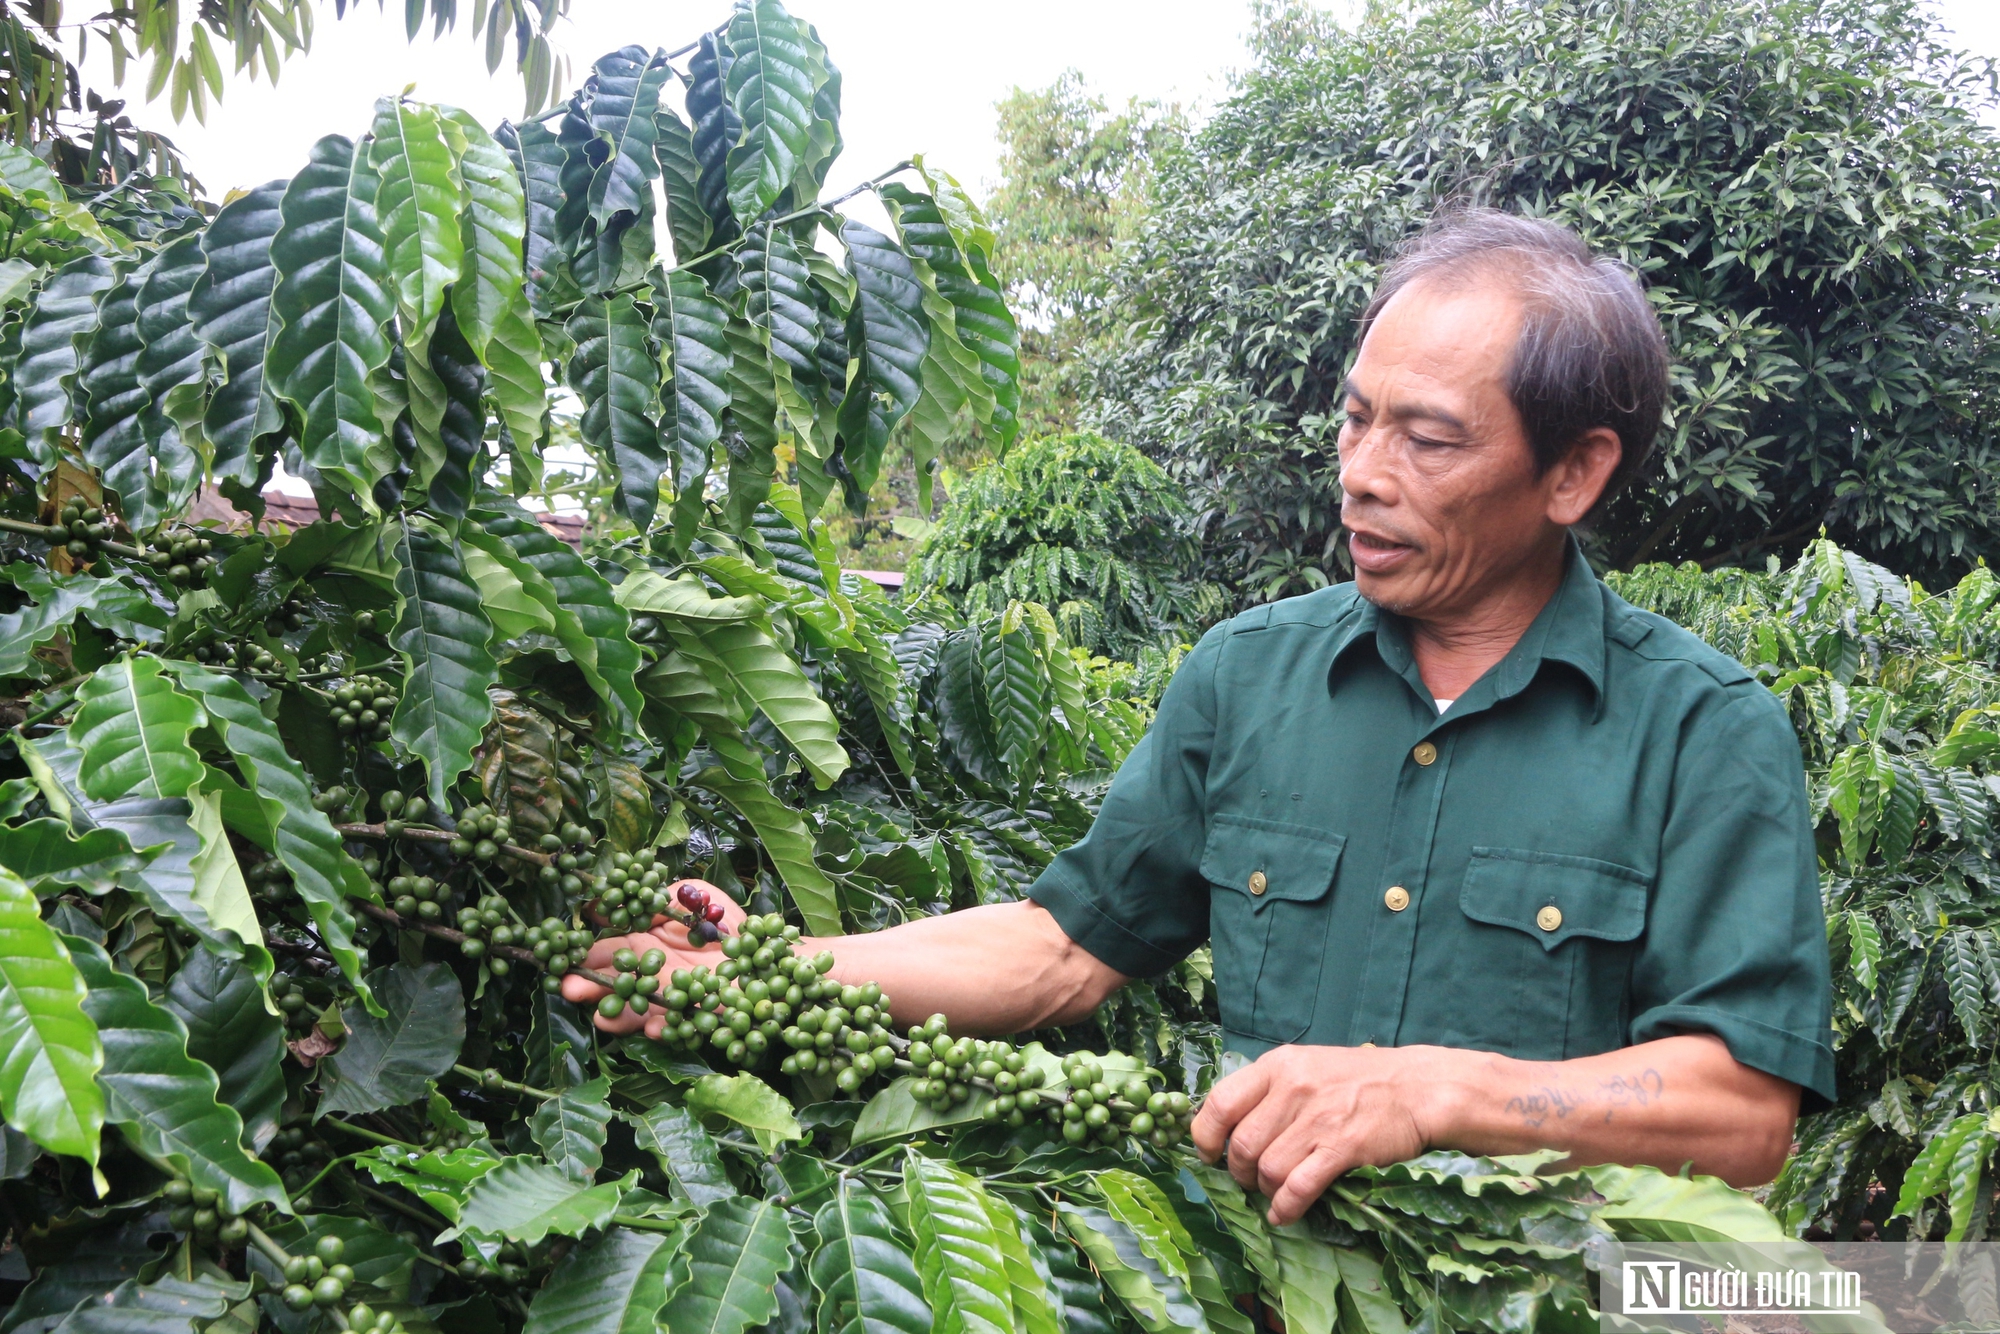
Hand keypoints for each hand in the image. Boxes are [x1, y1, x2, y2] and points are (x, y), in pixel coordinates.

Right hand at [558, 879, 746, 1034]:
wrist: (767, 951)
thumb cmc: (727, 921)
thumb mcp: (694, 896)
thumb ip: (658, 898)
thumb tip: (608, 903)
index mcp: (648, 944)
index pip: (614, 951)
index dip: (591, 956)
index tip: (567, 959)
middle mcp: (654, 974)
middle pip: (619, 984)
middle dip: (594, 987)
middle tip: (570, 988)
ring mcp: (672, 1000)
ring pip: (639, 1011)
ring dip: (619, 1015)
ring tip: (601, 1016)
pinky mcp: (695, 1019)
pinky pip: (677, 1028)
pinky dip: (665, 1029)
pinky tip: (653, 1028)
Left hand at [1191, 1044, 1432, 1225]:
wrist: (1420, 1088)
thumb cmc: (1360, 1080)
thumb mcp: (1308, 1067)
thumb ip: (1270, 1091)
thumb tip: (1229, 1128)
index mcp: (1278, 1066)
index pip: (1220, 1102)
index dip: (1206, 1136)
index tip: (1209, 1155)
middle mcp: (1293, 1089)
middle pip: (1241, 1145)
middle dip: (1239, 1173)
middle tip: (1250, 1180)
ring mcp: (1318, 1119)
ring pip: (1267, 1169)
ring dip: (1265, 1190)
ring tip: (1275, 1192)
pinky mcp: (1343, 1148)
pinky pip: (1299, 1187)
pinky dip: (1286, 1207)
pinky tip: (1285, 1213)